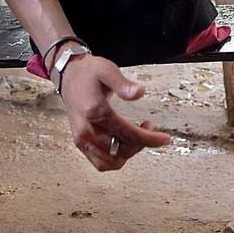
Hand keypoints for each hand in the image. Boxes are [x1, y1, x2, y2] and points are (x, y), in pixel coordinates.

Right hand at [57, 53, 170, 170]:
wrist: (68, 76)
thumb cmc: (88, 73)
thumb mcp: (106, 70)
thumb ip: (123, 83)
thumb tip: (140, 93)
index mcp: (94, 111)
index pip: (127, 133)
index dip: (149, 139)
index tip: (165, 139)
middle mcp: (86, 130)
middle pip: (120, 150)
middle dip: (140, 143)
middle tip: (150, 128)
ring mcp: (82, 139)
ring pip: (110, 161)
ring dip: (129, 153)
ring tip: (138, 136)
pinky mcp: (81, 143)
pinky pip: (100, 162)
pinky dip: (115, 159)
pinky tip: (125, 145)